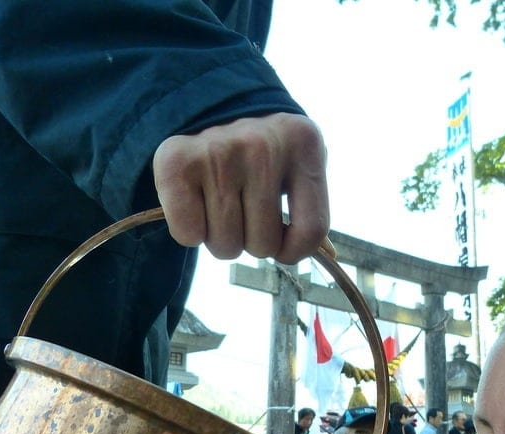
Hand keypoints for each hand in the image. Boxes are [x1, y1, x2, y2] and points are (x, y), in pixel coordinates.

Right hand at [152, 113, 328, 263]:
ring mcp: (218, 151)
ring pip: (225, 245)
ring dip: (221, 237)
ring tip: (221, 203)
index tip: (282, 243)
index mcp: (303, 143)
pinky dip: (189, 232)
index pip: (310, 231)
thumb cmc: (265, 152)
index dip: (293, 251)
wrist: (213, 106)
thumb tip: (328, 256)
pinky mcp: (176, 161)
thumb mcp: (300, 165)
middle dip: (251, 240)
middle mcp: (261, 144)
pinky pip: (188, 235)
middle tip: (243, 209)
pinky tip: (196, 203)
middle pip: (263, 245)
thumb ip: (311, 208)